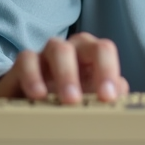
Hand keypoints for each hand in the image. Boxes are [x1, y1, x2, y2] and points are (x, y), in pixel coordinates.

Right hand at [0, 33, 129, 104]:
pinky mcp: (23, 64)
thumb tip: (121, 90)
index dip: (109, 70)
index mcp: (91, 56)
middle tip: (97, 98)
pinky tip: (38, 96)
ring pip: (58, 48)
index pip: (105, 50)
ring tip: (69, 100)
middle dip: (92, 68)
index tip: (109, 97)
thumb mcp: (88, 98)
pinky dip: (33, 77)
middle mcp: (71, 50)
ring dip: (66, 74)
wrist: (28, 102)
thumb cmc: (65, 97)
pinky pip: (27, 60)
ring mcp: (46, 54)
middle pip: (86, 42)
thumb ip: (107, 93)